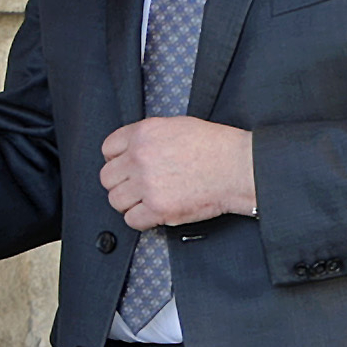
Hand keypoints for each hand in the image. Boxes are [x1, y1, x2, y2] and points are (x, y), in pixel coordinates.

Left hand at [101, 116, 256, 229]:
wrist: (238, 168)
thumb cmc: (215, 146)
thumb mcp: (177, 126)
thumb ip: (148, 136)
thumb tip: (130, 150)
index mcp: (144, 133)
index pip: (108, 149)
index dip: (116, 160)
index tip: (126, 168)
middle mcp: (141, 157)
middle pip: (108, 177)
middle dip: (121, 184)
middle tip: (137, 188)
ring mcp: (148, 184)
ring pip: (116, 200)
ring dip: (129, 203)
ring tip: (147, 201)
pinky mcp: (159, 208)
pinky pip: (132, 220)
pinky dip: (141, 220)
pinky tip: (154, 213)